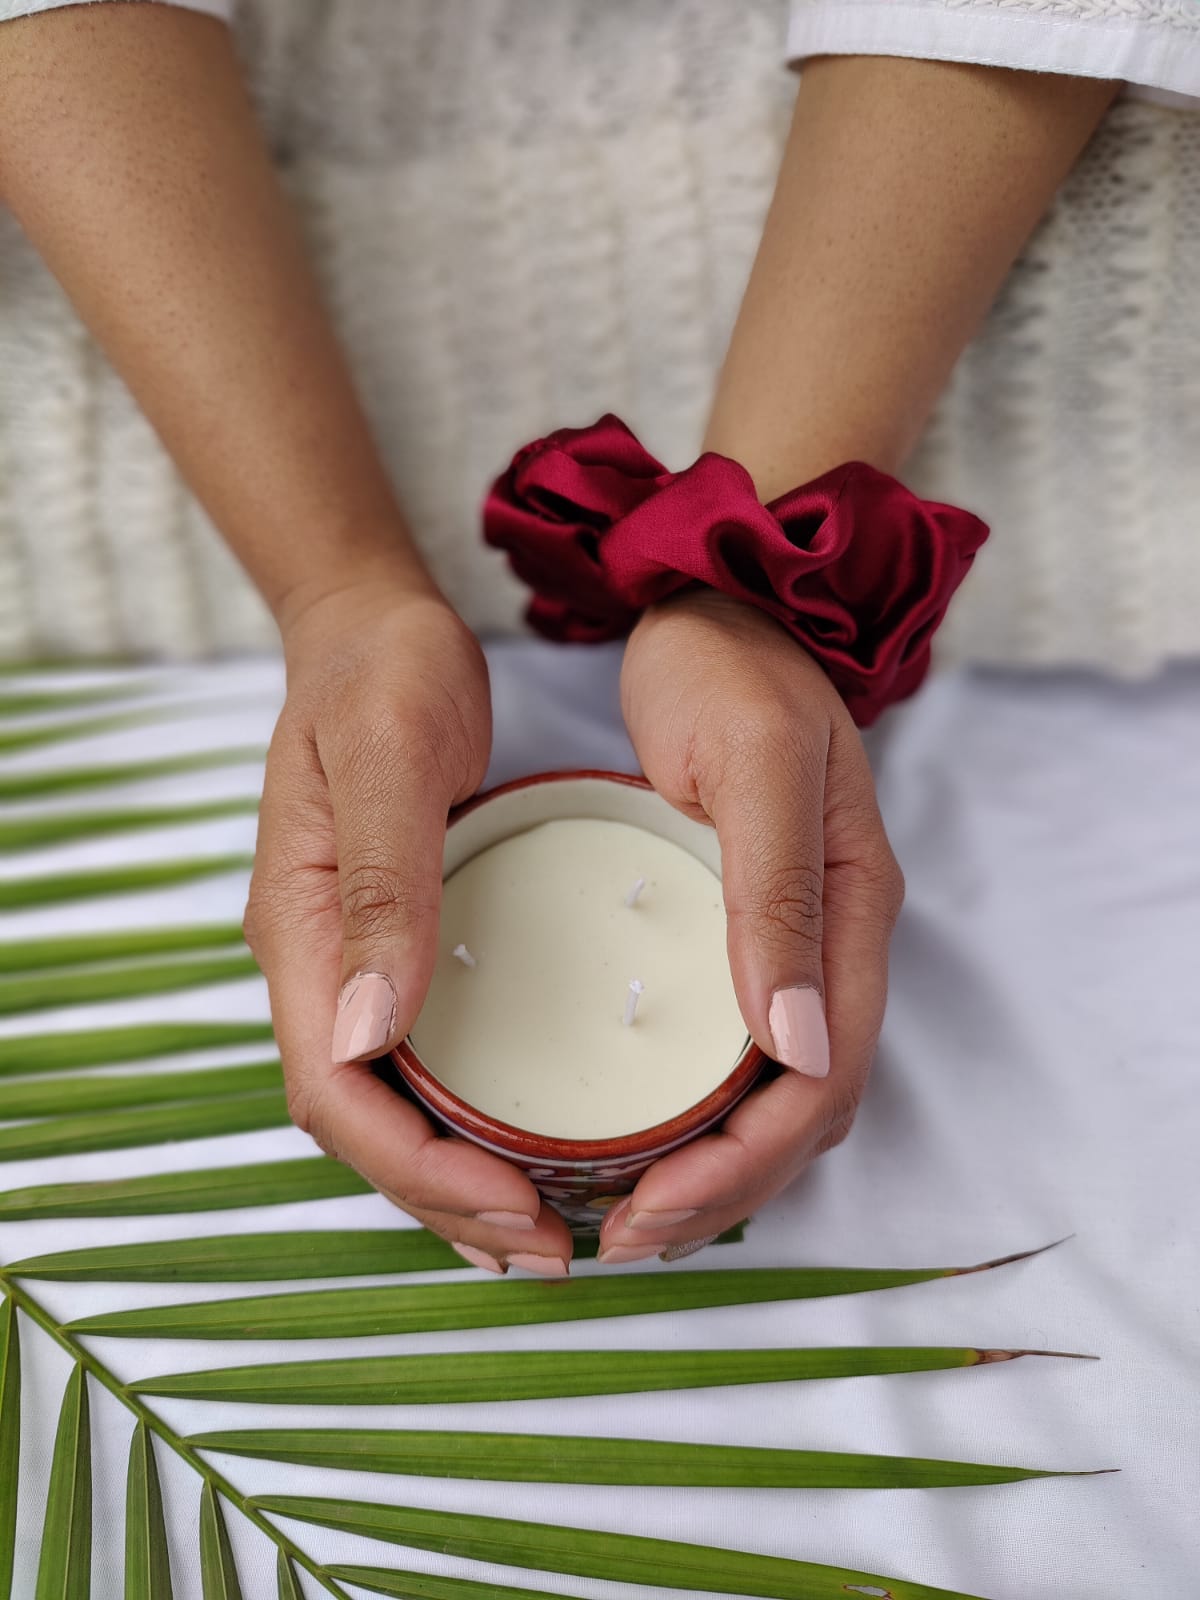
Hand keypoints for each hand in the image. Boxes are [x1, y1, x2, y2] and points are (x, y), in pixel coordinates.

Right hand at [244, 573, 575, 1274]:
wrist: (372, 626)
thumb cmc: (383, 674)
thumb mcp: (391, 759)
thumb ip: (382, 891)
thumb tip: (364, 1038)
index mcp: (301, 930)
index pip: (333, 1090)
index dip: (413, 1166)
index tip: (510, 1207)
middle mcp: (315, 963)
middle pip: (360, 1122)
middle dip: (445, 1199)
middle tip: (550, 1246)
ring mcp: (349, 960)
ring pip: (386, 1106)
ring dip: (455, 1180)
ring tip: (542, 1232)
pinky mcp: (391, 948)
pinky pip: (415, 1063)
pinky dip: (460, 1123)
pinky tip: (518, 1152)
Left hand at [602, 589, 903, 1261]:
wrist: (718, 599)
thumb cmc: (735, 669)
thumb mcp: (758, 766)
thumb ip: (779, 901)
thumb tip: (799, 1050)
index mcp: (851, 915)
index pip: (822, 1083)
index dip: (747, 1165)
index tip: (655, 1208)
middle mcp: (831, 944)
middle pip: (799, 1112)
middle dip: (723, 1192)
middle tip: (622, 1237)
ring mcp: (788, 940)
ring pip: (769, 1096)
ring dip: (708, 1168)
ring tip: (620, 1211)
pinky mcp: (741, 930)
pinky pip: (730, 1051)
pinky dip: (690, 1112)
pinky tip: (628, 1128)